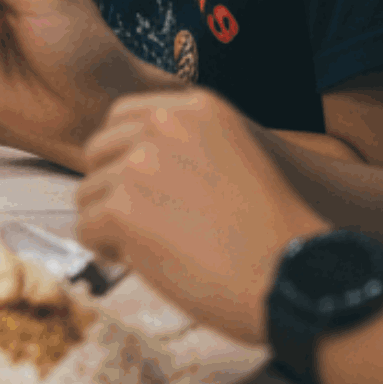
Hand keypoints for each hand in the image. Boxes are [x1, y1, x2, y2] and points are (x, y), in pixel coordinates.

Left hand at [77, 90, 327, 342]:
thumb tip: (129, 162)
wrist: (295, 276)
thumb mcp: (237, 157)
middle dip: (111, 187)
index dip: (122, 154)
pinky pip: (87, 227)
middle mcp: (164, 125)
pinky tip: (133, 261)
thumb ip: (186, 147)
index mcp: (196, 107)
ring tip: (145, 247)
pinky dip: (104, 248)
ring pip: (88, 192)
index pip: (122, 115)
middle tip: (139, 222)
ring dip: (108, 222)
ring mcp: (140, 164)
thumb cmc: (273, 231)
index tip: (138, 186)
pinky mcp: (123, 207)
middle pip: (98, 150)